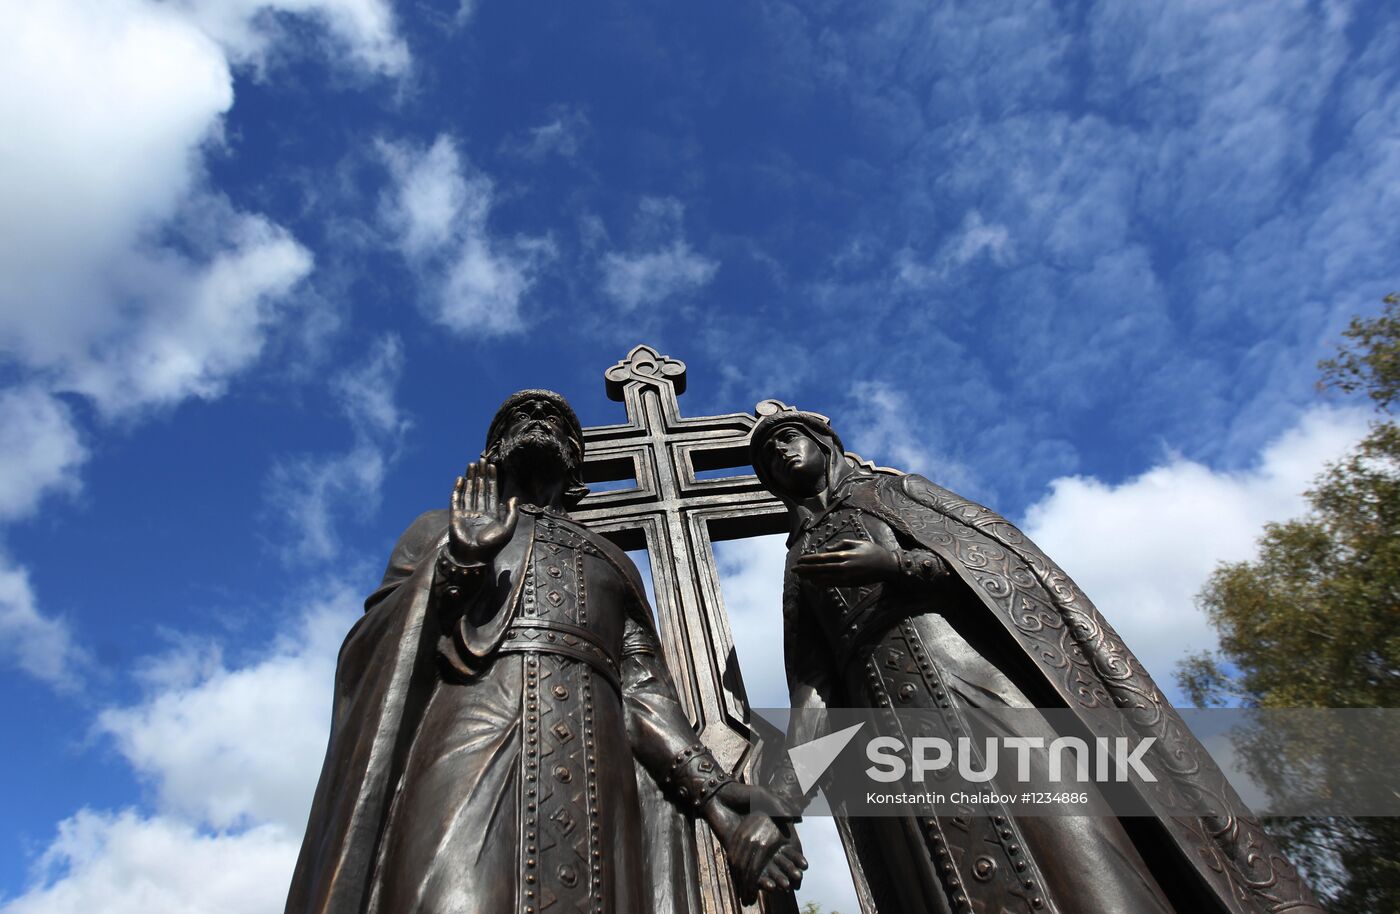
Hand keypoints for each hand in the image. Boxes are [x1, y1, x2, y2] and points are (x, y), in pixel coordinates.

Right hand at [448, 461, 518, 564]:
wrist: (473, 559)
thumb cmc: (491, 547)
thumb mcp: (508, 530)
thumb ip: (512, 514)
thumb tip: (514, 498)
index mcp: (491, 515)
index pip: (492, 492)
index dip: (492, 479)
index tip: (492, 466)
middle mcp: (479, 513)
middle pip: (480, 489)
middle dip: (481, 474)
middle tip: (481, 460)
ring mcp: (466, 514)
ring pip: (469, 491)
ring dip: (470, 478)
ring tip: (471, 464)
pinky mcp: (455, 516)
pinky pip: (456, 500)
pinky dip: (458, 489)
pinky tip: (460, 478)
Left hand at [704, 783, 806, 900]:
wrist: (717, 796)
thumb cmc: (740, 792)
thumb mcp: (761, 795)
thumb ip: (776, 805)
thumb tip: (792, 817)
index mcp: (772, 826)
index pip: (788, 847)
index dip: (796, 858)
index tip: (804, 866)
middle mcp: (762, 839)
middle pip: (777, 861)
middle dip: (786, 872)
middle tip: (793, 883)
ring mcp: (748, 847)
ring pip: (763, 868)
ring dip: (773, 878)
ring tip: (782, 886)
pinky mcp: (735, 851)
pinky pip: (746, 868)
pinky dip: (756, 878)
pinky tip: (766, 884)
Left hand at [794, 538, 898, 585]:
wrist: (887, 566)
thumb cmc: (873, 551)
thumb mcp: (858, 542)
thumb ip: (842, 544)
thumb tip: (827, 549)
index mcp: (845, 555)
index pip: (822, 558)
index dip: (809, 559)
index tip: (799, 559)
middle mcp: (844, 567)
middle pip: (820, 568)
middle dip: (805, 569)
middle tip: (794, 569)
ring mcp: (847, 577)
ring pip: (824, 578)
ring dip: (811, 577)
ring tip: (800, 576)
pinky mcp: (850, 584)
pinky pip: (833, 584)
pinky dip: (822, 584)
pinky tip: (814, 583)